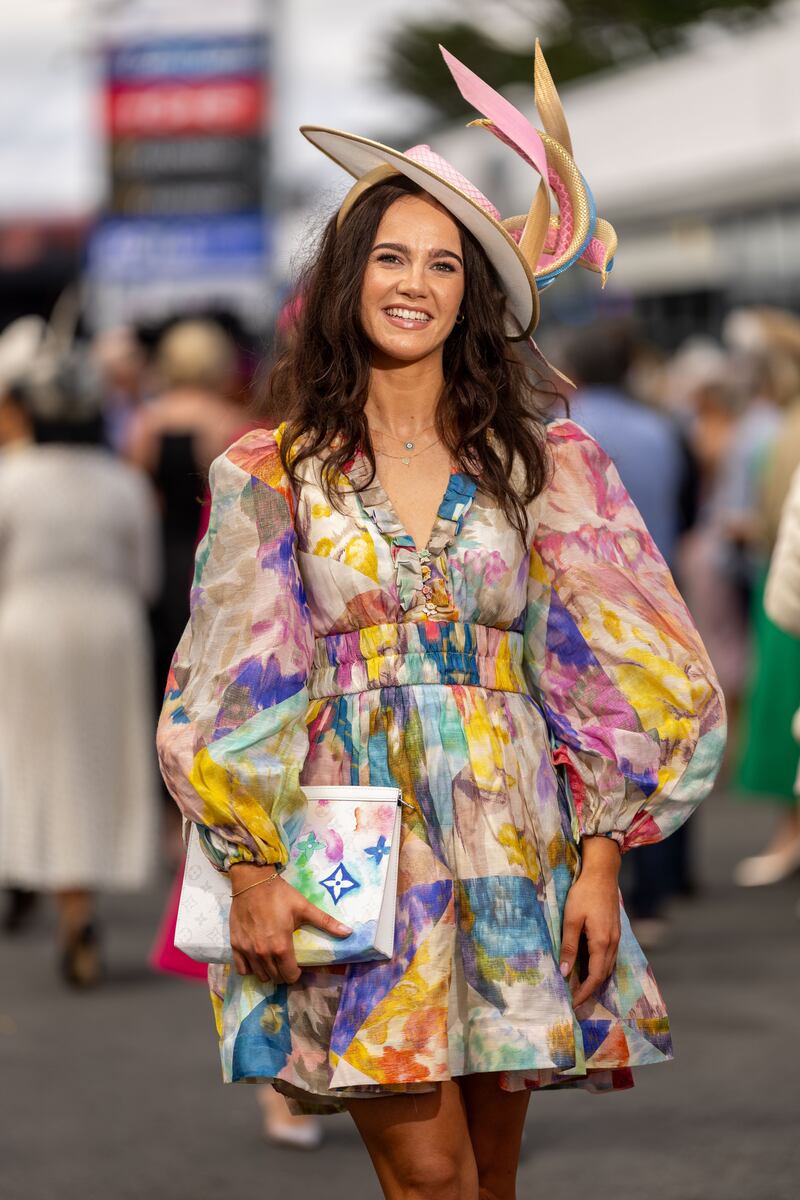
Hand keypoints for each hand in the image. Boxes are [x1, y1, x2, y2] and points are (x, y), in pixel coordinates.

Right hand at [228, 864, 350, 984]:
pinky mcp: (235, 944)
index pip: (289, 975)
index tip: (298, 967)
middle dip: (283, 974)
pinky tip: (257, 959)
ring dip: (268, 972)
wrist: (252, 881)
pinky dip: (250, 968)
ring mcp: (247, 950)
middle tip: (287, 963)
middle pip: (275, 977)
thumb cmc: (279, 894)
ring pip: (259, 975)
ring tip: (274, 961)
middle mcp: (262, 953)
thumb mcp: (304, 907)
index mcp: (280, 946)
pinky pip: (242, 968)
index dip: (296, 974)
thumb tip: (349, 932)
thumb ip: (326, 922)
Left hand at [559, 836, 620, 1008]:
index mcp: (602, 943)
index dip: (584, 992)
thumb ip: (569, 946)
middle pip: (603, 975)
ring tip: (579, 986)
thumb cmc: (584, 894)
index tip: (573, 1003)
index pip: (595, 977)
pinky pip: (609, 957)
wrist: (602, 874)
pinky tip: (588, 966)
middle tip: (574, 999)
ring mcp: (616, 938)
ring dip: (595, 979)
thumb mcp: (571, 919)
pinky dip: (599, 967)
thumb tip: (565, 972)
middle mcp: (613, 944)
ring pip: (608, 967)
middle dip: (590, 989)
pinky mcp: (615, 932)